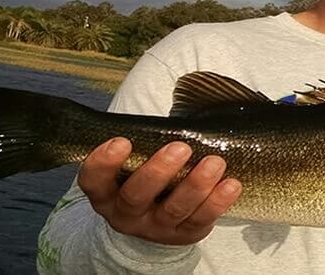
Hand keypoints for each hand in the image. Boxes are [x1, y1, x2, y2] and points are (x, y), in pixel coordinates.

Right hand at [78, 137, 241, 244]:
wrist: (156, 217)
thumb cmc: (145, 172)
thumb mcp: (133, 159)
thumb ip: (142, 137)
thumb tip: (182, 89)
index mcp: (106, 191)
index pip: (94, 179)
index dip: (103, 162)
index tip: (122, 141)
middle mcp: (125, 212)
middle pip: (136, 195)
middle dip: (158, 171)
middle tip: (180, 147)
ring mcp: (154, 227)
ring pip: (173, 209)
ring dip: (195, 184)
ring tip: (215, 162)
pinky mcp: (182, 235)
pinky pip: (200, 220)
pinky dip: (217, 202)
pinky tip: (231, 184)